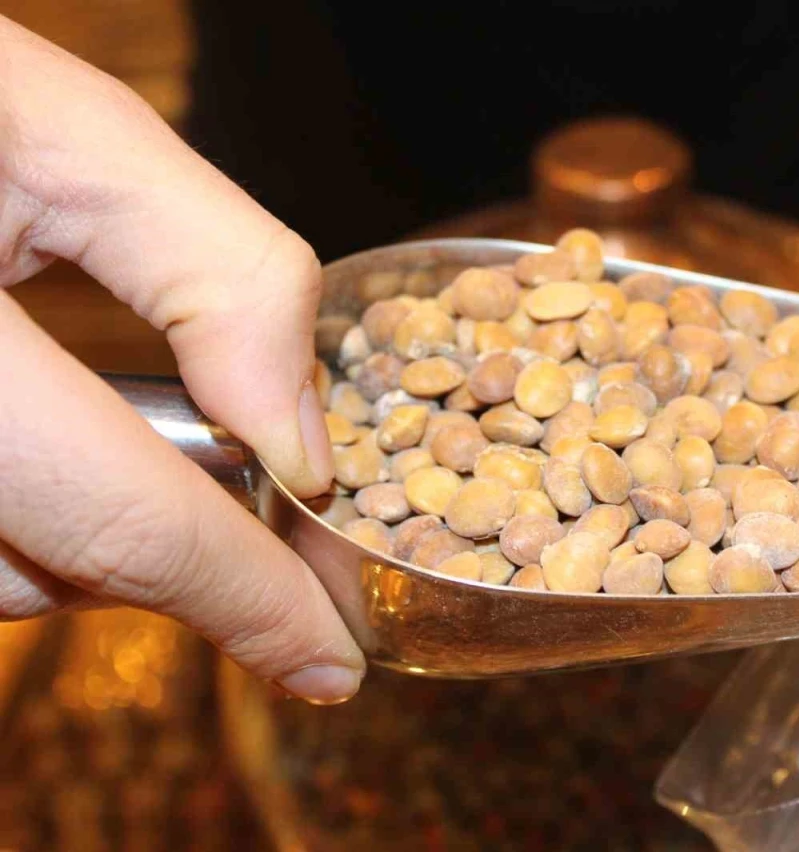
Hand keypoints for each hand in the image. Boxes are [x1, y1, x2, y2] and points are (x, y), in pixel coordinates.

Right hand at [0, 17, 363, 702]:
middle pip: (49, 571)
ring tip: (77, 413)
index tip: (327, 654)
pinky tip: (19, 432)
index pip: (122, 521)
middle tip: (227, 486)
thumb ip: (213, 272)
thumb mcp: (63, 132)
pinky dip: (9, 515)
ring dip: (71, 534)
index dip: (245, 598)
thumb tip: (298, 444)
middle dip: (163, 549)